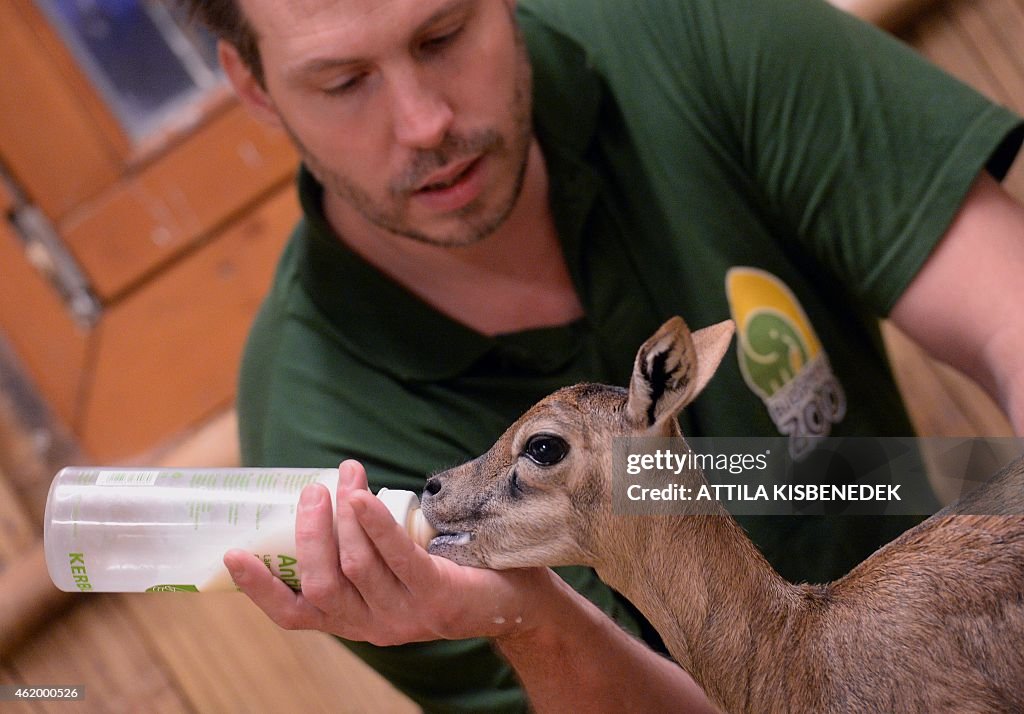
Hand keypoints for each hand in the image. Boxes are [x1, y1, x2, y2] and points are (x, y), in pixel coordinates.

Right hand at [224, 460, 552, 645]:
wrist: (516, 599)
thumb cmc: (449, 571)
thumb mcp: (396, 569)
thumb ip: (363, 547)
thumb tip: (329, 490)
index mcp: (355, 621)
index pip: (296, 614)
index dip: (260, 588)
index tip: (233, 554)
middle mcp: (373, 627)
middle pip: (322, 582)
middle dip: (310, 532)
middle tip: (312, 488)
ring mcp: (405, 618)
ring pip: (356, 566)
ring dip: (344, 515)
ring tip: (347, 475)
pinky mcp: (436, 598)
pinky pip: (397, 558)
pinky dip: (375, 525)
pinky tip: (364, 498)